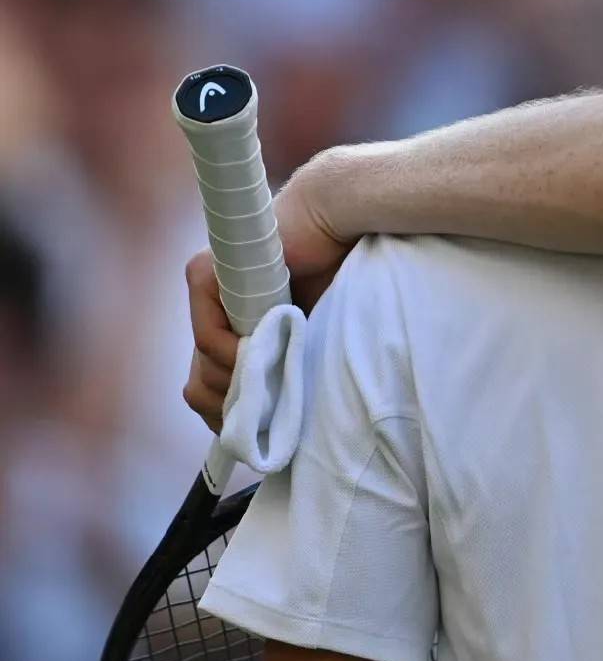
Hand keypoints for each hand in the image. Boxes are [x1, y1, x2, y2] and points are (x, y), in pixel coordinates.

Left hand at [181, 159, 358, 429]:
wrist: (342, 225)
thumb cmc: (339, 278)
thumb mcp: (311, 341)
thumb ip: (286, 371)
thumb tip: (269, 430)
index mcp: (238, 331)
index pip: (211, 389)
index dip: (231, 416)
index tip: (255, 434)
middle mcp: (215, 315)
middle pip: (201, 386)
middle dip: (234, 408)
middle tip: (270, 408)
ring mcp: (206, 297)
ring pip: (202, 369)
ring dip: (240, 383)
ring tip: (277, 373)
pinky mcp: (204, 274)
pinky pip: (207, 336)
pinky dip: (232, 351)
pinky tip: (263, 346)